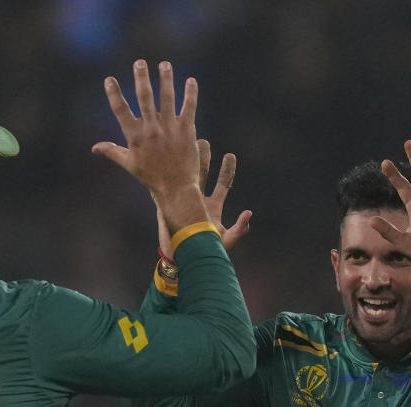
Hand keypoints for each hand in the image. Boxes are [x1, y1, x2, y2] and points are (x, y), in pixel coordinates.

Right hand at [92, 60, 200, 200]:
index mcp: (135, 137)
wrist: (176, 188)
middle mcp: (152, 130)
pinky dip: (190, 94)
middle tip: (139, 63)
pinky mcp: (187, 131)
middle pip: (144, 98)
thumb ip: (113, 152)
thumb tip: (94, 148)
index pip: (121, 111)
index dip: (114, 94)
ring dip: (166, 79)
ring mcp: (170, 129)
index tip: (109, 79)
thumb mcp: (130, 165)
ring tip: (165, 64)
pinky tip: (191, 81)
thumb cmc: (151, 177)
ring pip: (167, 98)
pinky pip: (189, 108)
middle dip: (141, 78)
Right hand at [156, 139, 251, 257]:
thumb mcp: (226, 241)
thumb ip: (240, 229)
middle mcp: (198, 201)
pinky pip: (166, 188)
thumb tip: (249, 213)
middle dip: (204, 157)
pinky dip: (165, 175)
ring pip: (184, 176)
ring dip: (186, 161)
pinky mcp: (167, 206)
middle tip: (203, 141)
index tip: (230, 155)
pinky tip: (161, 160)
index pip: (222, 184)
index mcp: (213, 207)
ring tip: (186, 143)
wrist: (182, 261)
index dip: (227, 169)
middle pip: (202, 174)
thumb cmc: (205, 253)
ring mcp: (182, 202)